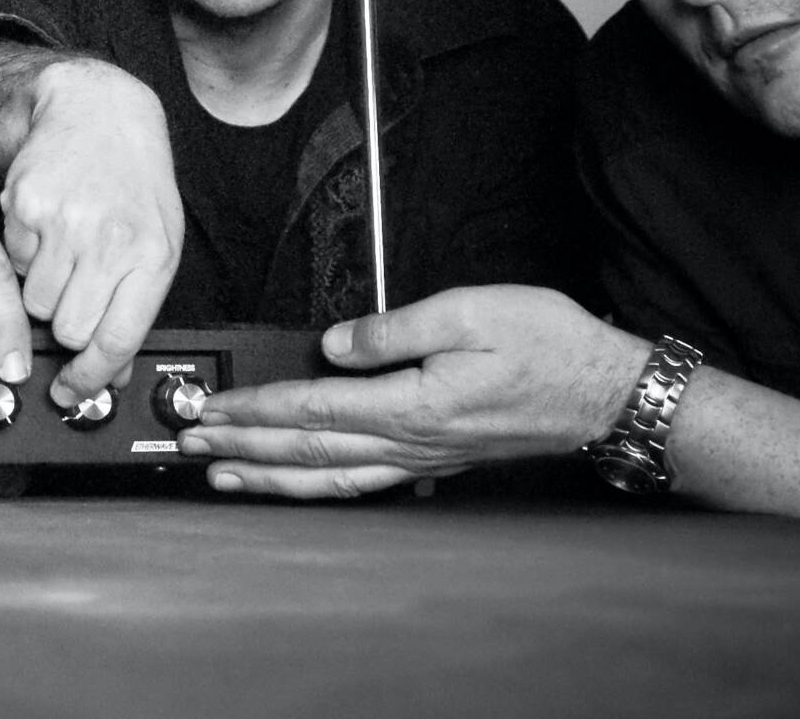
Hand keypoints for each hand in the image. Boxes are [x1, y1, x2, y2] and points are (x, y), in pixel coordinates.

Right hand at [0, 61, 180, 404]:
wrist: (98, 111)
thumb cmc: (134, 182)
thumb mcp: (157, 243)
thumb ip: (136, 309)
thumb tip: (112, 373)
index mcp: (151, 256)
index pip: (117, 339)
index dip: (91, 378)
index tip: (74, 392)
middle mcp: (110, 240)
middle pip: (69, 329)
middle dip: (67, 326)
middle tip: (74, 297)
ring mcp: (65, 221)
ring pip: (35, 303)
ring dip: (43, 292)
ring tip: (62, 255)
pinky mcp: (25, 205)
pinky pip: (13, 263)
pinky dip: (24, 257)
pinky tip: (46, 228)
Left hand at [178, 285, 648, 498]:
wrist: (608, 392)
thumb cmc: (549, 347)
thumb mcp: (471, 312)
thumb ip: (395, 329)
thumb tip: (335, 343)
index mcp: (412, 405)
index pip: (312, 410)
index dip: (254, 411)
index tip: (211, 411)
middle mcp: (411, 443)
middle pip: (308, 452)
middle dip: (242, 450)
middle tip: (191, 447)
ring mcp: (424, 459)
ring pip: (330, 479)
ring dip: (270, 479)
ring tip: (223, 478)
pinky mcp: (438, 461)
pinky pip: (362, 482)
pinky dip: (318, 487)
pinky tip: (299, 486)